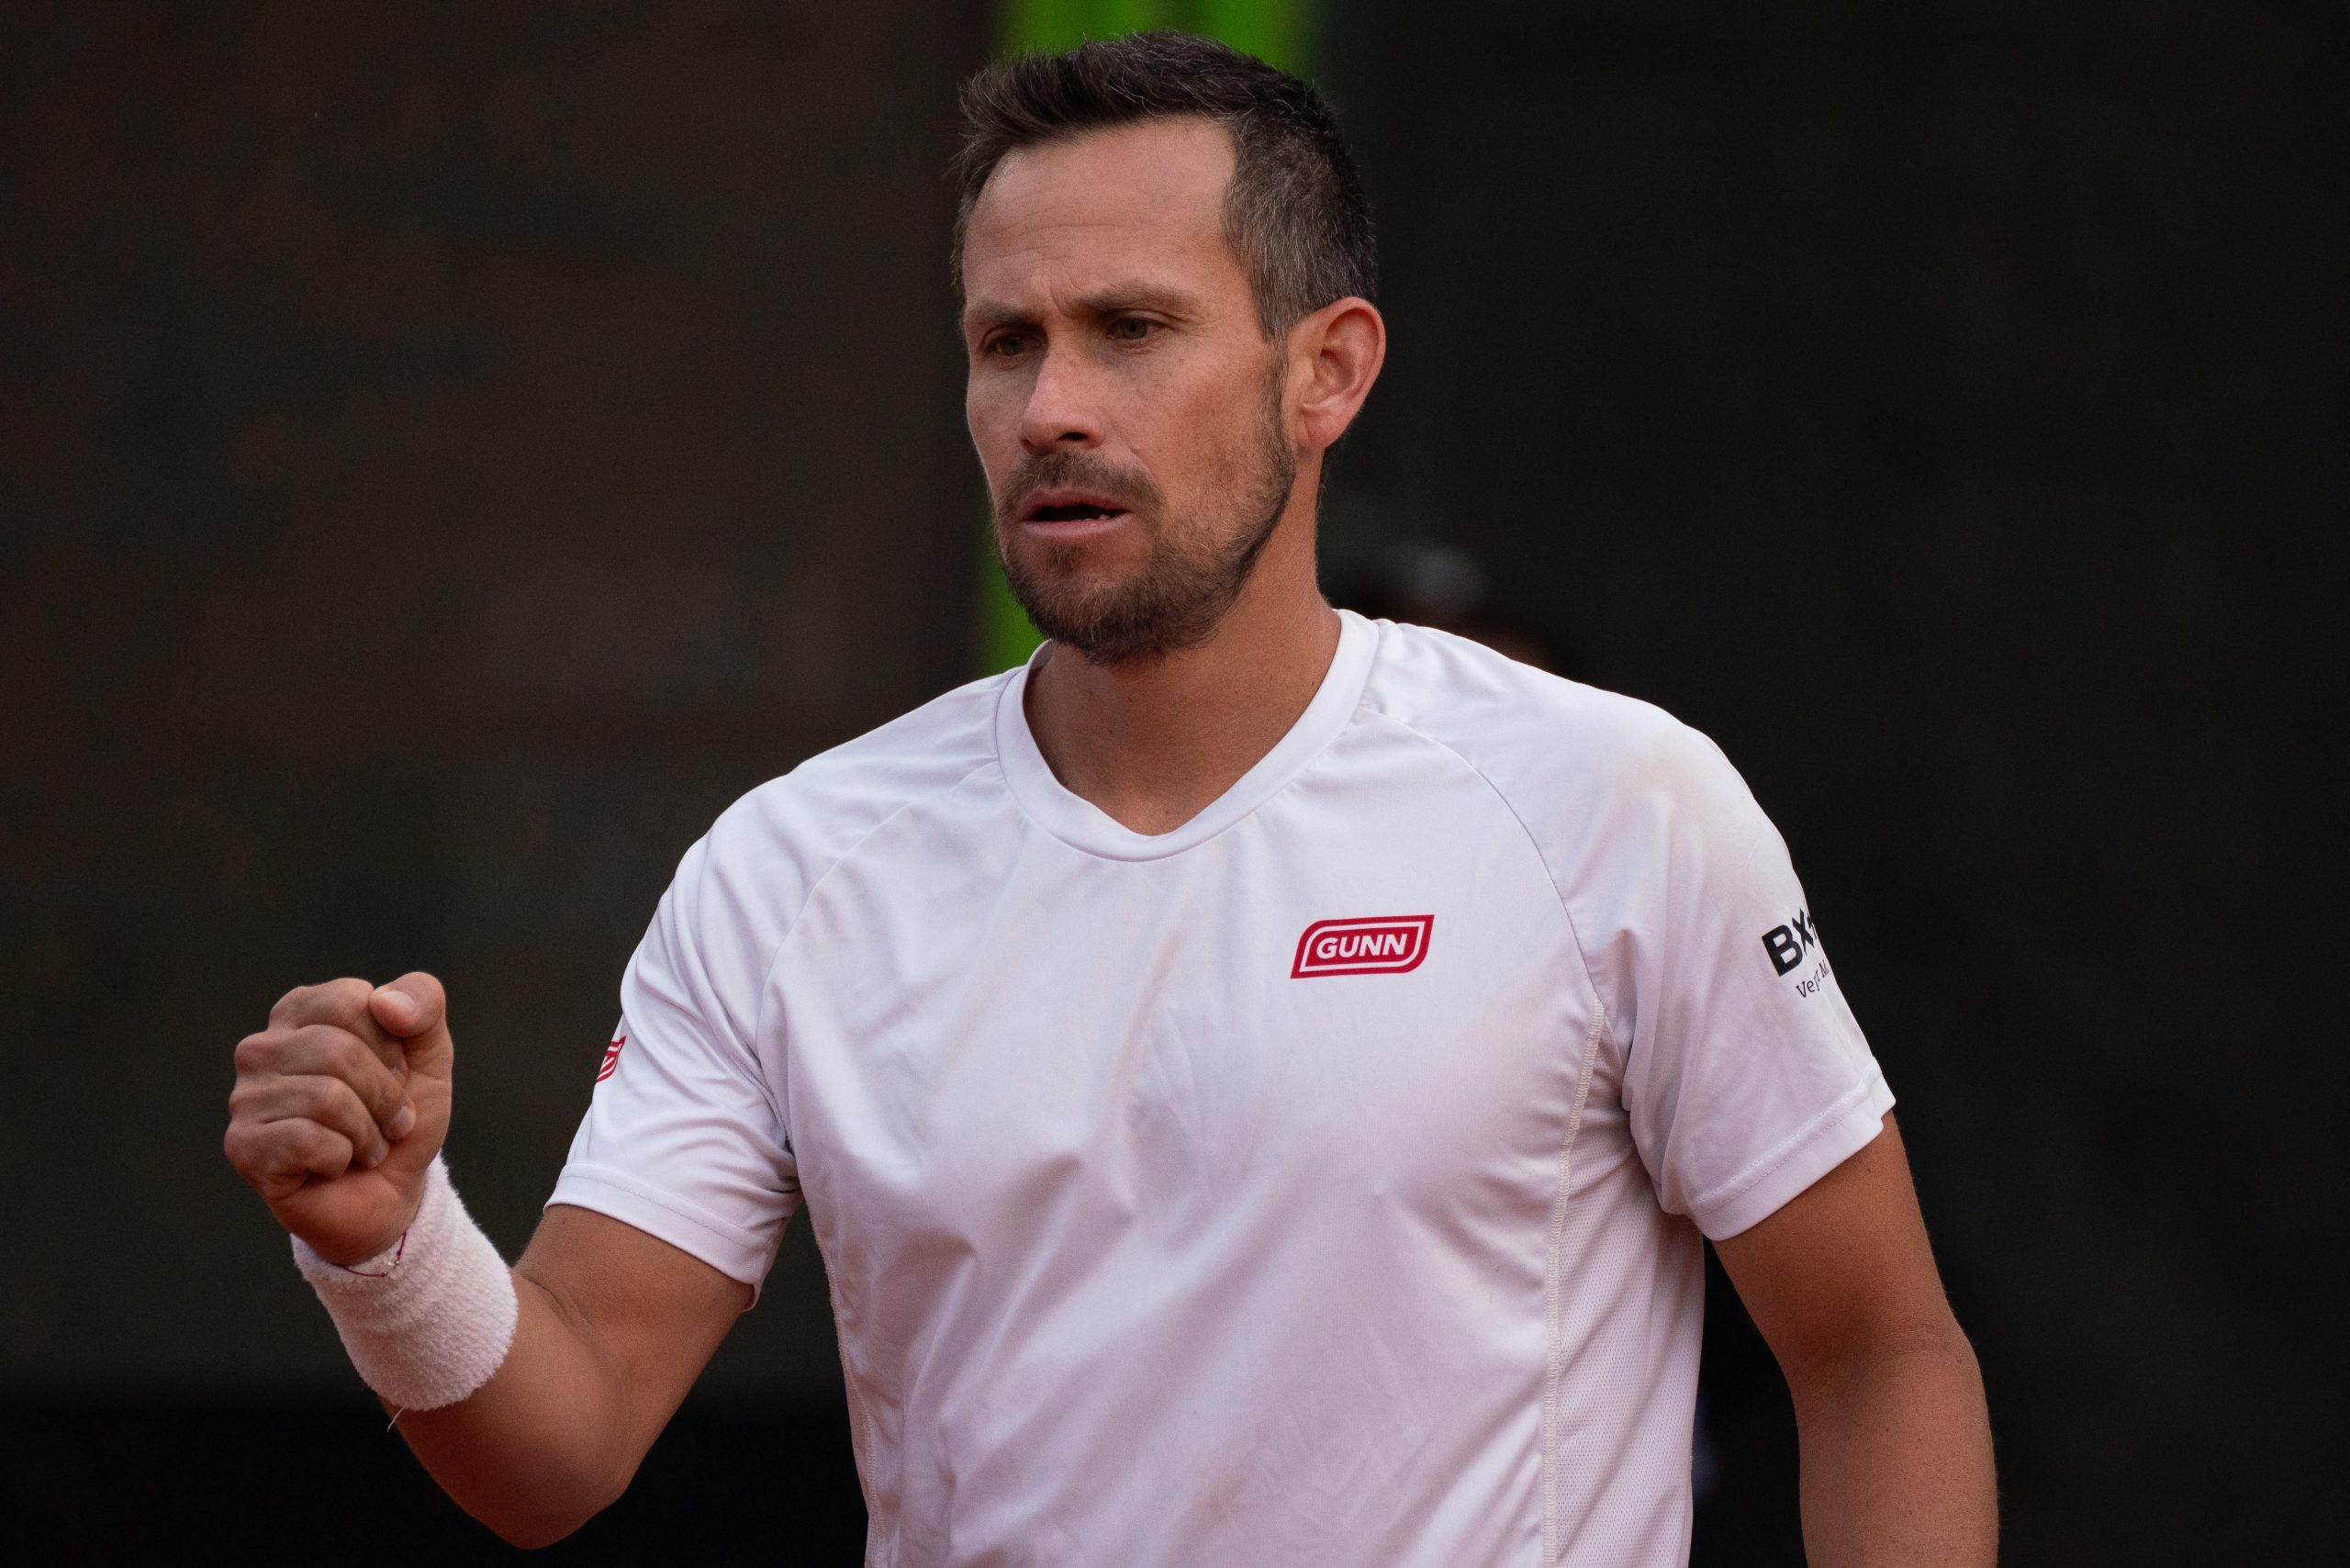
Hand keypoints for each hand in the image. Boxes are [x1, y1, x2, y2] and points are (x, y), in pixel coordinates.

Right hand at [224, 973, 456, 1265]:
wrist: (391, 1193)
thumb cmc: (400, 1115)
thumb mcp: (429, 1052)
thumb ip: (422, 1002)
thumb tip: (383, 1001)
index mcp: (300, 1012)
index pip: (351, 1001)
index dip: (390, 1046)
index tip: (393, 1074)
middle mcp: (261, 1048)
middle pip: (338, 1051)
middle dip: (384, 1095)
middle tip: (388, 1121)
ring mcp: (244, 1098)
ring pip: (326, 1097)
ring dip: (367, 1131)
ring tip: (365, 1145)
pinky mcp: (243, 1147)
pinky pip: (308, 1140)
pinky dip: (342, 1157)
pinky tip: (335, 1165)